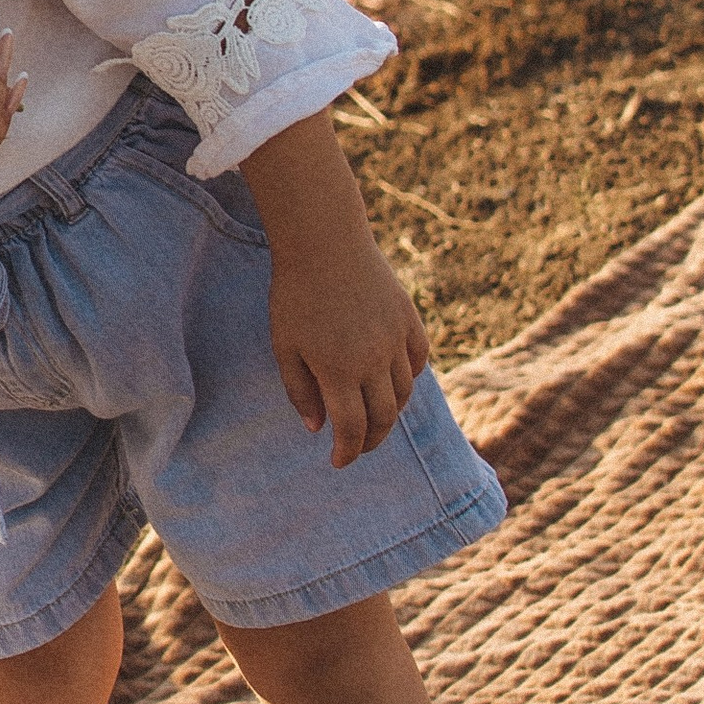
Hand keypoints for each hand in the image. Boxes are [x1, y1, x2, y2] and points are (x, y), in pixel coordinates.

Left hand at [268, 243, 429, 466]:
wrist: (325, 241)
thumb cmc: (295, 294)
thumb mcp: (285, 345)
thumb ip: (301, 391)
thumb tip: (319, 428)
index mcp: (339, 371)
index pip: (352, 428)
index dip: (347, 452)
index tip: (339, 462)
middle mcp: (374, 360)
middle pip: (384, 417)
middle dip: (371, 440)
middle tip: (358, 448)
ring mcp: (396, 339)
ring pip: (405, 392)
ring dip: (391, 412)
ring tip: (375, 419)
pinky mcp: (409, 319)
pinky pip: (418, 360)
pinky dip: (409, 378)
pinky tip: (394, 384)